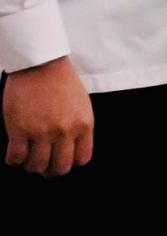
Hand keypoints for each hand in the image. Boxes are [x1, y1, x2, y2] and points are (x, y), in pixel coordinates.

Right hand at [4, 58, 92, 174]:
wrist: (40, 64)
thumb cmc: (60, 82)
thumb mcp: (81, 106)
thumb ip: (78, 128)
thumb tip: (72, 149)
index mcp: (83, 125)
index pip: (81, 158)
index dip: (70, 163)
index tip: (61, 161)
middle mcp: (65, 131)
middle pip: (60, 167)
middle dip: (51, 171)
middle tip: (43, 166)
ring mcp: (42, 131)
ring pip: (37, 165)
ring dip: (31, 166)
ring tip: (27, 159)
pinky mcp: (20, 129)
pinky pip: (16, 156)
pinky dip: (14, 160)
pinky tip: (14, 155)